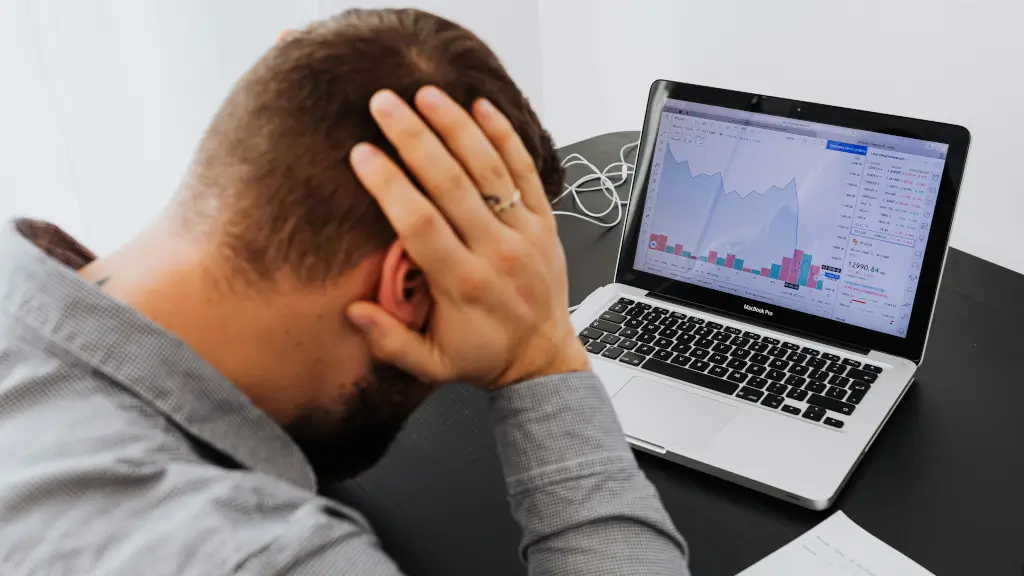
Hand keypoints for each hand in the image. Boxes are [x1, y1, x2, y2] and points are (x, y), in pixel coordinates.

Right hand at [346, 86, 588, 388]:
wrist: (543, 359)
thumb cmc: (485, 356)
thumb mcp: (432, 366)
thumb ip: (390, 342)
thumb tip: (353, 311)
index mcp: (463, 285)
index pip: (421, 224)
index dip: (390, 186)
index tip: (363, 155)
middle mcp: (495, 253)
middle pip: (452, 185)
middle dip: (414, 139)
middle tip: (384, 104)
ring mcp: (524, 233)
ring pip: (489, 170)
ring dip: (456, 127)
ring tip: (426, 93)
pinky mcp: (545, 222)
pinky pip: (526, 171)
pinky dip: (505, 137)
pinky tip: (482, 106)